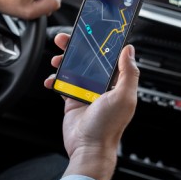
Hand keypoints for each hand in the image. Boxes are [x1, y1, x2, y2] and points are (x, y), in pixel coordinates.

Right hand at [44, 33, 139, 179]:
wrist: (88, 147)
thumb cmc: (108, 127)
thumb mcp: (123, 97)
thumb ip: (128, 73)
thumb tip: (129, 50)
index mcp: (116, 83)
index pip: (108, 56)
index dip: (98, 43)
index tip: (89, 32)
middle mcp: (101, 86)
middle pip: (87, 60)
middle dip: (75, 48)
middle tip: (64, 40)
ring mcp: (86, 92)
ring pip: (73, 69)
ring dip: (63, 62)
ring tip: (56, 60)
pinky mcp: (72, 100)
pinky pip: (62, 84)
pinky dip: (55, 80)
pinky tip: (51, 81)